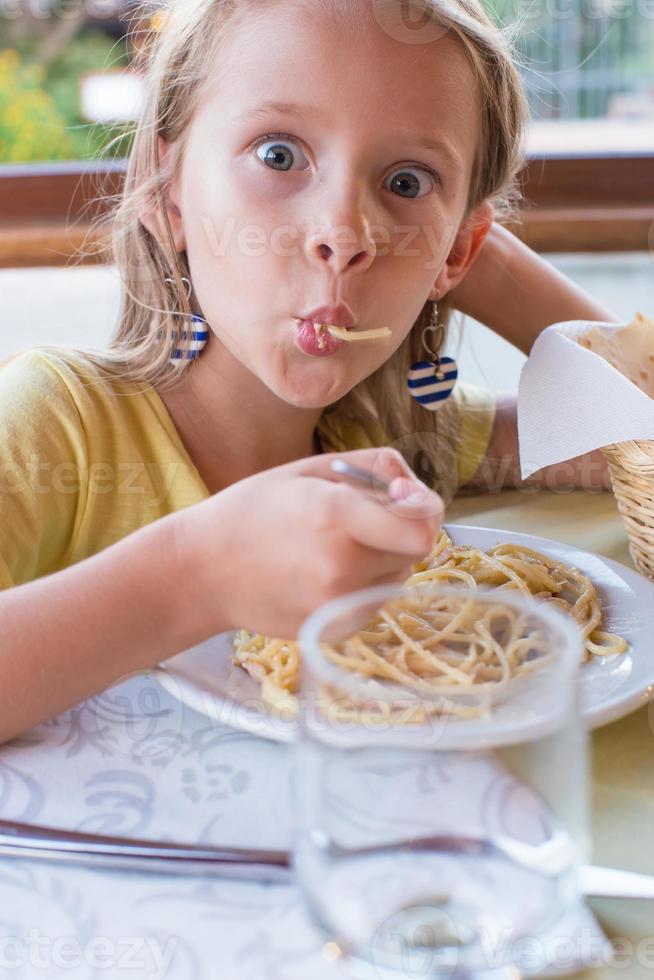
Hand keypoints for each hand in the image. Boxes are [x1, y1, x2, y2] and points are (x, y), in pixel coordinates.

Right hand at [171, 447, 443, 639]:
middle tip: (359, 520)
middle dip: (398, 532)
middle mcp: (341, 566)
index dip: (422, 512)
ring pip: (398, 577)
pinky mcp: (335, 630)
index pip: (421, 530)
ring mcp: (338, 605)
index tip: (404, 502)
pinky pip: (375, 602)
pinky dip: (363, 585)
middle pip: (413, 552)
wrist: (203, 571)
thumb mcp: (312, 470)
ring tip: (333, 547)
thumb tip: (418, 492)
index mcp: (336, 516)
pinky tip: (322, 573)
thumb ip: (375, 470)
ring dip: (383, 559)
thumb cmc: (254, 510)